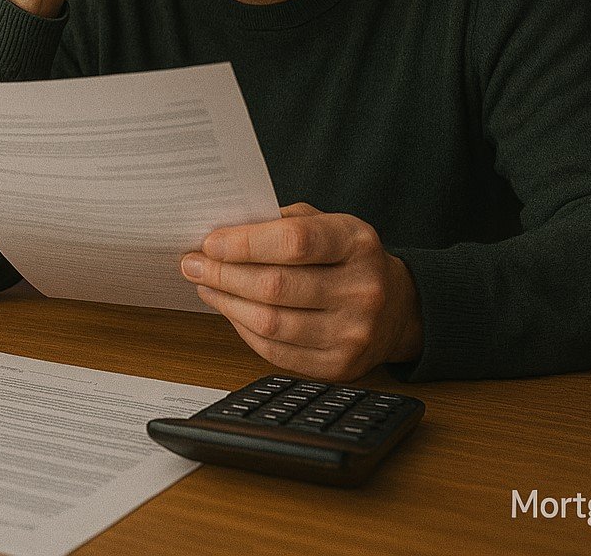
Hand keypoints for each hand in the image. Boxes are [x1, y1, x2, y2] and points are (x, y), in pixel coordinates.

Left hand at [180, 203, 423, 380]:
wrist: (398, 308)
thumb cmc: (349, 259)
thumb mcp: (329, 225)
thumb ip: (280, 222)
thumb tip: (221, 233)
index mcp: (357, 243)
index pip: (294, 241)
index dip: (245, 243)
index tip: (210, 242)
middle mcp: (362, 290)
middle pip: (276, 286)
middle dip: (223, 274)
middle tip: (193, 264)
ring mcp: (353, 333)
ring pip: (271, 323)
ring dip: (226, 303)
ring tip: (205, 285)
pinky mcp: (339, 367)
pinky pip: (275, 352)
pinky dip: (243, 330)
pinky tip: (229, 310)